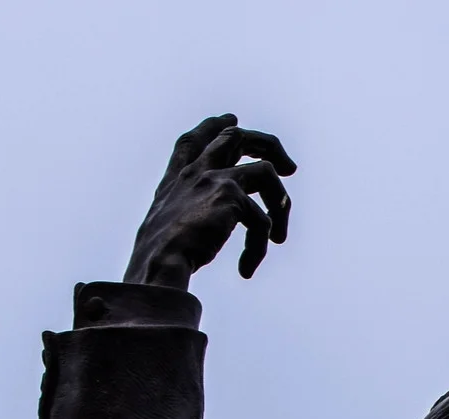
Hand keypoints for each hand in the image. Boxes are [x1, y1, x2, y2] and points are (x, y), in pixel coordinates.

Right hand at [123, 114, 296, 289]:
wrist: (159, 262)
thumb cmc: (160, 257)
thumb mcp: (167, 229)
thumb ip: (186, 218)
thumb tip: (209, 228)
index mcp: (174, 180)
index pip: (192, 142)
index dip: (211, 127)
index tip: (231, 118)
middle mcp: (194, 172)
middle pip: (233, 136)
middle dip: (266, 144)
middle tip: (289, 167)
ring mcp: (212, 178)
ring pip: (266, 171)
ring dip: (280, 205)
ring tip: (279, 238)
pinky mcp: (229, 195)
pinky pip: (263, 220)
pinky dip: (258, 247)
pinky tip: (245, 268)